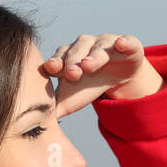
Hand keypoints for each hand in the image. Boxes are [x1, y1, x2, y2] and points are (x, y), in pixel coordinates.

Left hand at [42, 33, 160, 117]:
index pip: (59, 58)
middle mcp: (84, 46)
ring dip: (93, 56)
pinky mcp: (127, 44)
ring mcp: (105, 43)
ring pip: (98, 48)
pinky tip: (121, 44)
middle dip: (73, 62)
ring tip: (89, 65)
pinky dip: (124, 43)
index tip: (51, 68)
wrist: (119, 74)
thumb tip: (40, 124)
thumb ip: (57, 108)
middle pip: (76, 52)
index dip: (55, 63)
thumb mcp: (73, 98)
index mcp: (68, 57)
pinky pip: (126, 42)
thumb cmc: (90, 84)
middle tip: (72, 74)